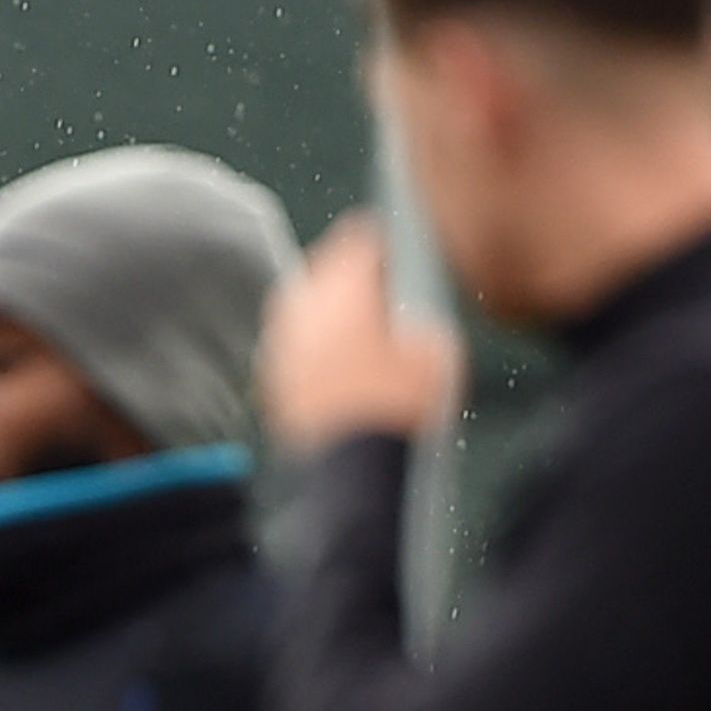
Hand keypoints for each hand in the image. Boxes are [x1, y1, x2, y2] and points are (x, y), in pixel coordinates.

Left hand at [259, 215, 464, 457]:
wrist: (350, 472)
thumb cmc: (396, 413)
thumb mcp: (437, 357)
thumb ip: (424, 322)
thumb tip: (415, 322)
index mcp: (343, 290)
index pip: (359, 240)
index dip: (381, 238)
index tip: (392, 242)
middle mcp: (304, 310)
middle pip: (323, 269)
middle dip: (346, 268)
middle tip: (373, 276)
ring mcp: (283, 345)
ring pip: (303, 306)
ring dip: (326, 305)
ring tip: (356, 319)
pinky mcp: (273, 380)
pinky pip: (294, 344)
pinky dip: (313, 342)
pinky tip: (337, 359)